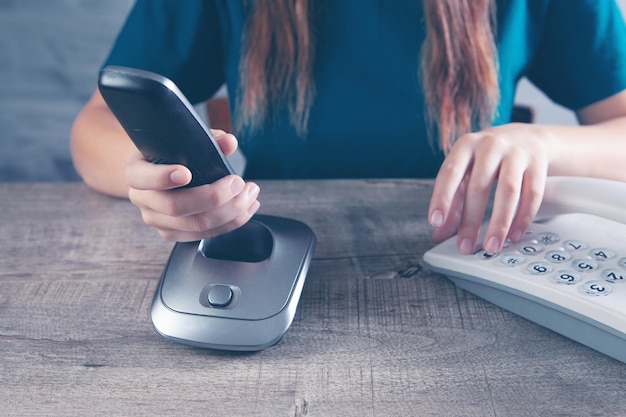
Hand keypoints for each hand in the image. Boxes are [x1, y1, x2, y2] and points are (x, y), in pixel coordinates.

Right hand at [125, 130, 259, 240]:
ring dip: (230, 211)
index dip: (163, 177)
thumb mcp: (183, 141)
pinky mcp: (173, 234)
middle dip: (214, 196)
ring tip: (250, 195)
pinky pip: (205, 235)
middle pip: (176, 206)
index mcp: (137, 172)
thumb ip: (207, 140)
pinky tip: (247, 209)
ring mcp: (157, 220)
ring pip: (196, 225)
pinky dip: (231, 223)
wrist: (159, 173)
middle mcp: (143, 199)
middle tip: (238, 182)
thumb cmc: (173, 155)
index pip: (144, 177)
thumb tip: (229, 143)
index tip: (186, 173)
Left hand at [428, 123, 554, 253]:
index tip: (436, 221)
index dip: (441, 198)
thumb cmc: (488, 158)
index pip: (450, 172)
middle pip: (479, 186)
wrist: (527, 136)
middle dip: (471, 221)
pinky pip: (532, 194)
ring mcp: (516, 152)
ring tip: (491, 246)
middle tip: (465, 246)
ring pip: (508, 191)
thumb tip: (439, 232)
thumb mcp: (467, 172)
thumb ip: (454, 201)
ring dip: (499, 222)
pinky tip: (514, 234)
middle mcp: (490, 145)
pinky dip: (523, 217)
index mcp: (466, 145)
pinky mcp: (538, 162)